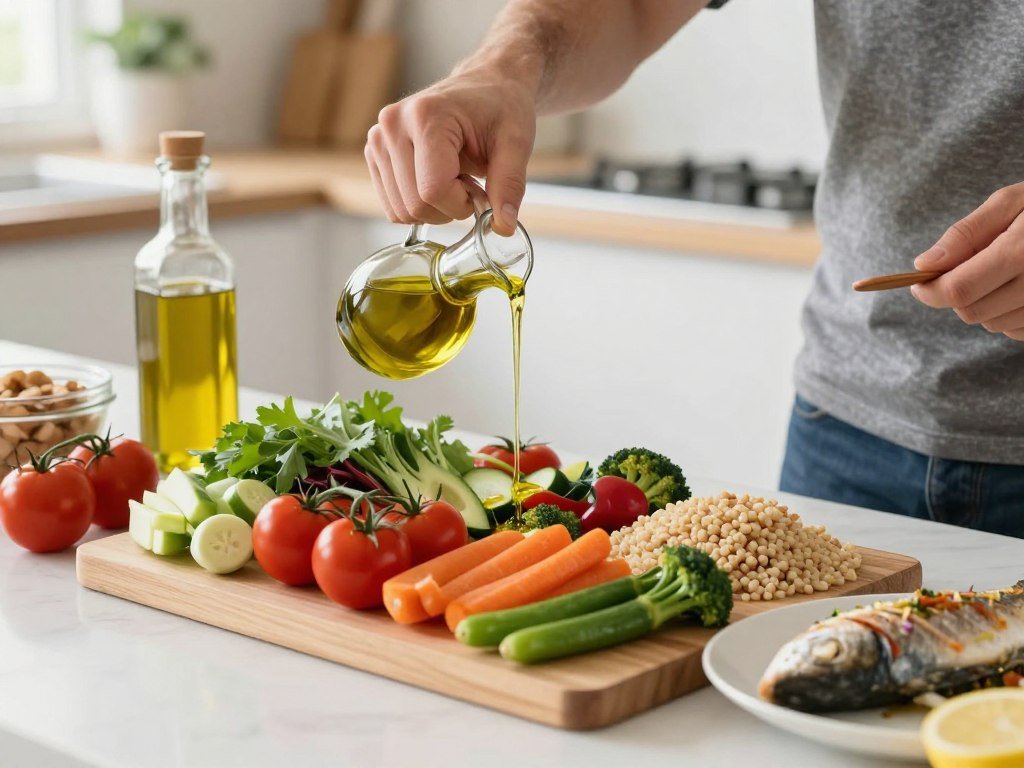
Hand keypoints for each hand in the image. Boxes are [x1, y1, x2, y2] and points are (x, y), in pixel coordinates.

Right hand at [364, 64, 536, 235]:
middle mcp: (393, 124)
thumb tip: (503, 228)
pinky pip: (392, 205)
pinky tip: (435, 179)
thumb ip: (509, 186)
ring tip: (453, 177)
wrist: (486, 85)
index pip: (433, 190)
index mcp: (426, 116)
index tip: (479, 189)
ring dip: (433, 208)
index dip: (461, 204)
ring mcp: (379, 138)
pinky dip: (417, 204)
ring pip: (400, 210)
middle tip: (469, 184)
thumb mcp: (516, 143)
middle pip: (414, 205)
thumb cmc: (501, 108)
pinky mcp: (375, 152)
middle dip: (448, 208)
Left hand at [912, 182, 1023, 340]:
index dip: (931, 291)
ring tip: (1004, 272)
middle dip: (958, 295)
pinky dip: (1009, 314)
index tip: (918, 284)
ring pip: (994, 325)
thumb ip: (966, 234)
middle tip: (969, 268)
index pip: (960, 290)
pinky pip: (1019, 331)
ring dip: (985, 305)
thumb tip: (924, 265)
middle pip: (972, 312)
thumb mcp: (1011, 202)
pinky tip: (1021, 287)